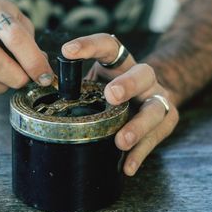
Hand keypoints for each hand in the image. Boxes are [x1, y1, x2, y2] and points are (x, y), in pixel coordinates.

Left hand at [62, 33, 178, 175]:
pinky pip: (156, 138)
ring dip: (138, 126)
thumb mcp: (100, 80)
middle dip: (128, 84)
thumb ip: (80, 84)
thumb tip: (44, 89)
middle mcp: (144, 77)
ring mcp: (158, 98)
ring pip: (155, 109)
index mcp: (122, 63)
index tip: (67, 51)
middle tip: (112, 95)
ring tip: (121, 141)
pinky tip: (127, 166)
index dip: (89, 45)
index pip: (109, 46)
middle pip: (143, 74)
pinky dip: (141, 153)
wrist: (155, 94)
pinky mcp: (167, 120)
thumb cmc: (118, 88)